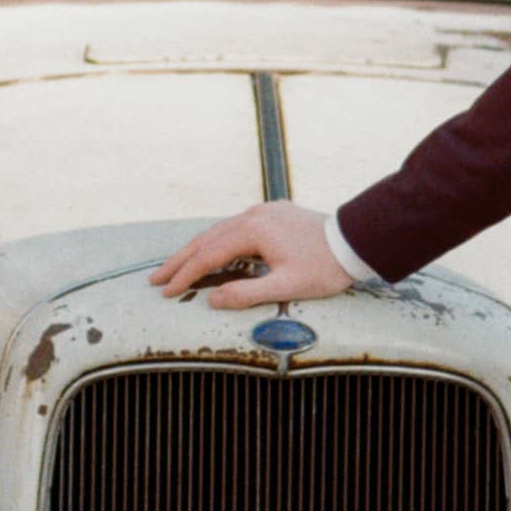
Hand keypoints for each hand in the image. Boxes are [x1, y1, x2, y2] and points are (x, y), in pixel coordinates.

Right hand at [150, 199, 355, 309]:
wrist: (355, 240)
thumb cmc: (325, 267)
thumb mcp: (287, 287)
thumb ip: (247, 293)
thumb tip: (212, 299)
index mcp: (252, 231)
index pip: (207, 256)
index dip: (185, 275)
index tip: (166, 292)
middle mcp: (252, 216)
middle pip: (206, 239)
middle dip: (179, 261)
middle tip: (155, 279)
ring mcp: (262, 212)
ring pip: (219, 231)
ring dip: (196, 250)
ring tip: (175, 267)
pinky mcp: (273, 213)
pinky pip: (234, 227)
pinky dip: (216, 241)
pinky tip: (211, 250)